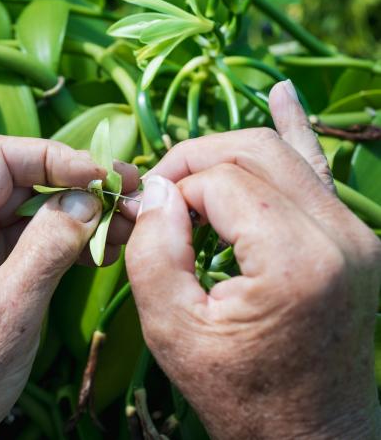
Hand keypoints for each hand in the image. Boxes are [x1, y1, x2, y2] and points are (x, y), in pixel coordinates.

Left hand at [0, 136, 137, 438]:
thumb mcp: (10, 309)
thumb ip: (49, 246)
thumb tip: (87, 199)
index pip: (1, 159)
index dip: (56, 157)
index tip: (103, 176)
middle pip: (20, 181)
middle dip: (77, 184)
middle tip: (129, 193)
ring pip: (30, 213)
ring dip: (78, 215)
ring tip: (127, 223)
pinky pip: (30, 244)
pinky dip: (66, 243)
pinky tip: (102, 251)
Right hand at [123, 81, 380, 438]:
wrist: (309, 434)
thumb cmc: (238, 392)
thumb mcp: (173, 331)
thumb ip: (153, 250)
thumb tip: (155, 191)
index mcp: (297, 261)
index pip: (222, 180)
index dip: (174, 188)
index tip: (145, 215)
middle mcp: (342, 236)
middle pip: (255, 151)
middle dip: (196, 160)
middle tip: (159, 190)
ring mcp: (358, 234)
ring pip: (283, 153)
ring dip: (226, 155)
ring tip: (186, 174)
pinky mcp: (356, 239)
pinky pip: (318, 171)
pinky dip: (295, 132)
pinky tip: (283, 96)